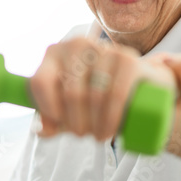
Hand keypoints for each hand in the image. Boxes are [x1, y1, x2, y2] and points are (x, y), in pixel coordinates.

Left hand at [29, 37, 175, 141]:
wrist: (140, 85)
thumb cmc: (96, 97)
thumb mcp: (70, 108)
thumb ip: (51, 119)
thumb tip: (41, 130)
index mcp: (55, 52)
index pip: (40, 82)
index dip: (47, 110)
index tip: (59, 127)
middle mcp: (78, 44)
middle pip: (70, 93)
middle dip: (75, 123)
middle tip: (84, 135)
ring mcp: (105, 49)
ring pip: (94, 95)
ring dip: (95, 125)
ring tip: (99, 136)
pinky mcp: (129, 59)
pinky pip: (116, 93)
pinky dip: (111, 118)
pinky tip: (110, 131)